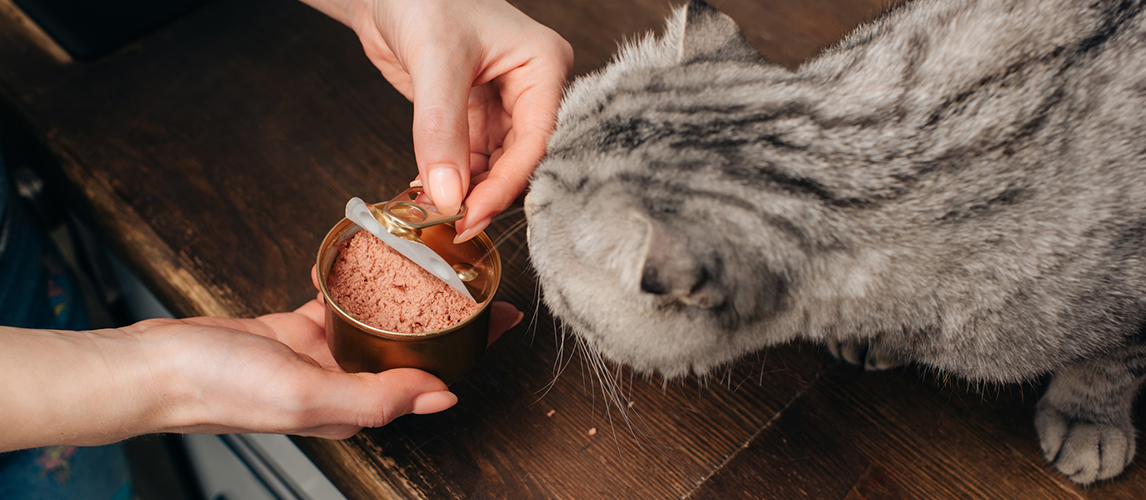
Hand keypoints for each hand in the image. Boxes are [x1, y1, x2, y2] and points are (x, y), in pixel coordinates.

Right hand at [140, 298, 520, 438]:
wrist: (154, 368)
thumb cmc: (220, 389)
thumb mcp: (307, 396)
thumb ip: (376, 397)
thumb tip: (443, 397)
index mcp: (355, 406)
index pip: (430, 376)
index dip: (471, 349)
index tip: (505, 316)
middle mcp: (344, 383)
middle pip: (413, 345)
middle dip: (452, 315)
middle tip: (482, 275)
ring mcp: (320, 355)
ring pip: (379, 319)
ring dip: (410, 293)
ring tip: (441, 261)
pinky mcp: (295, 330)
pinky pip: (339, 301)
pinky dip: (357, 279)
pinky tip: (374, 257)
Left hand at [303, 0, 572, 240]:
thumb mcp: (436, 59)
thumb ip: (441, 128)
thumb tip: (446, 194)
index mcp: (544, 66)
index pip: (536, 141)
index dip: (505, 184)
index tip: (472, 216)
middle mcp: (531, 89)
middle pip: (520, 160)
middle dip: (486, 193)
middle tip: (454, 224)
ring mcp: (503, 105)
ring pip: (495, 166)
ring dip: (466, 192)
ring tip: (435, 213)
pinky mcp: (475, 116)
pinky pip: (470, 160)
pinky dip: (450, 180)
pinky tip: (429, 194)